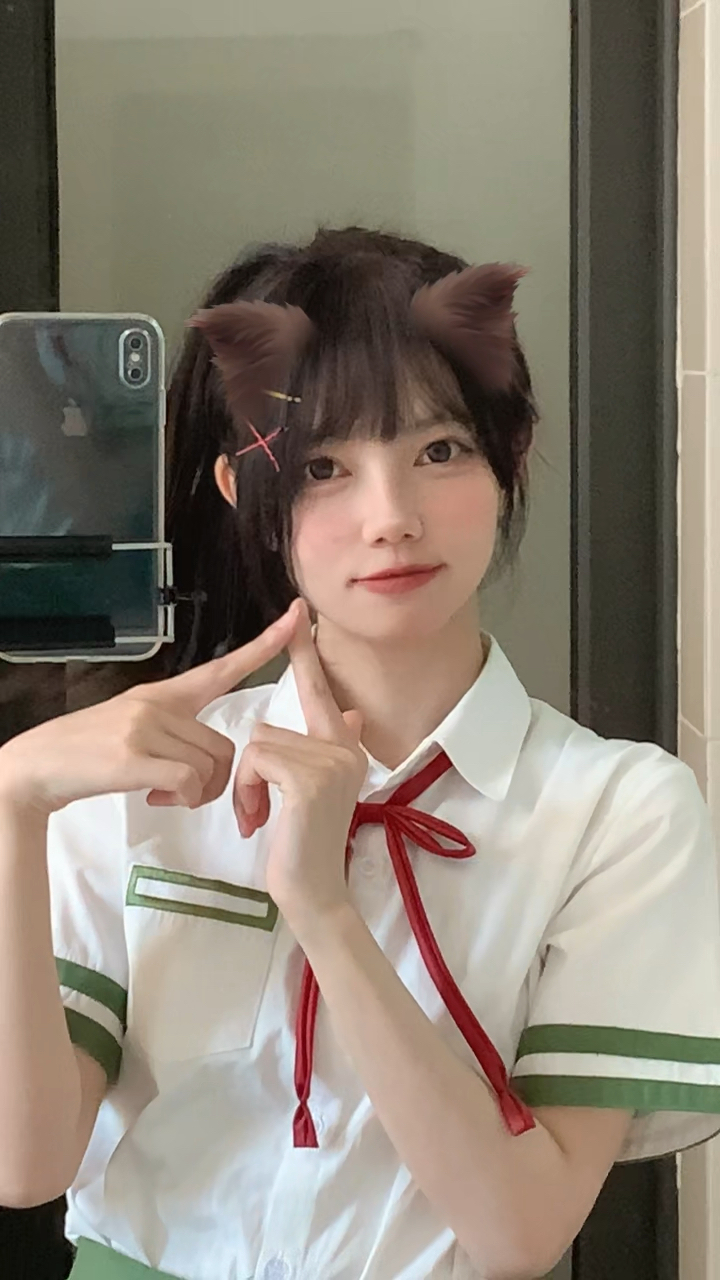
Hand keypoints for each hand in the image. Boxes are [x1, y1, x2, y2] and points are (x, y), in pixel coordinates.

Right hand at [0, 605, 299, 817]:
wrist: (40, 766)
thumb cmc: (91, 753)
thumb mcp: (135, 725)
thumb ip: (175, 730)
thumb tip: (208, 760)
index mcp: (166, 694)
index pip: (224, 666)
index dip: (265, 645)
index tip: (297, 617)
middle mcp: (160, 703)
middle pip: (225, 744)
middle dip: (217, 780)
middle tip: (185, 792)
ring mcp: (146, 727)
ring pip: (212, 765)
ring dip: (198, 793)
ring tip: (166, 794)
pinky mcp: (135, 756)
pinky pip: (190, 781)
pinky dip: (183, 799)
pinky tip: (157, 798)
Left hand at [234, 601, 366, 931]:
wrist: (313, 893)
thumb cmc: (302, 846)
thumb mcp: (313, 792)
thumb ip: (329, 747)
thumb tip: (351, 711)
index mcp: (346, 746)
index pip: (319, 690)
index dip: (305, 653)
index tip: (299, 611)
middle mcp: (346, 747)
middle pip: (270, 728)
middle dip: (252, 770)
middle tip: (261, 808)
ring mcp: (332, 761)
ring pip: (258, 744)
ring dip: (247, 784)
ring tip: (264, 816)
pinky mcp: (309, 777)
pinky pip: (257, 760)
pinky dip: (248, 790)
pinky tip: (262, 819)